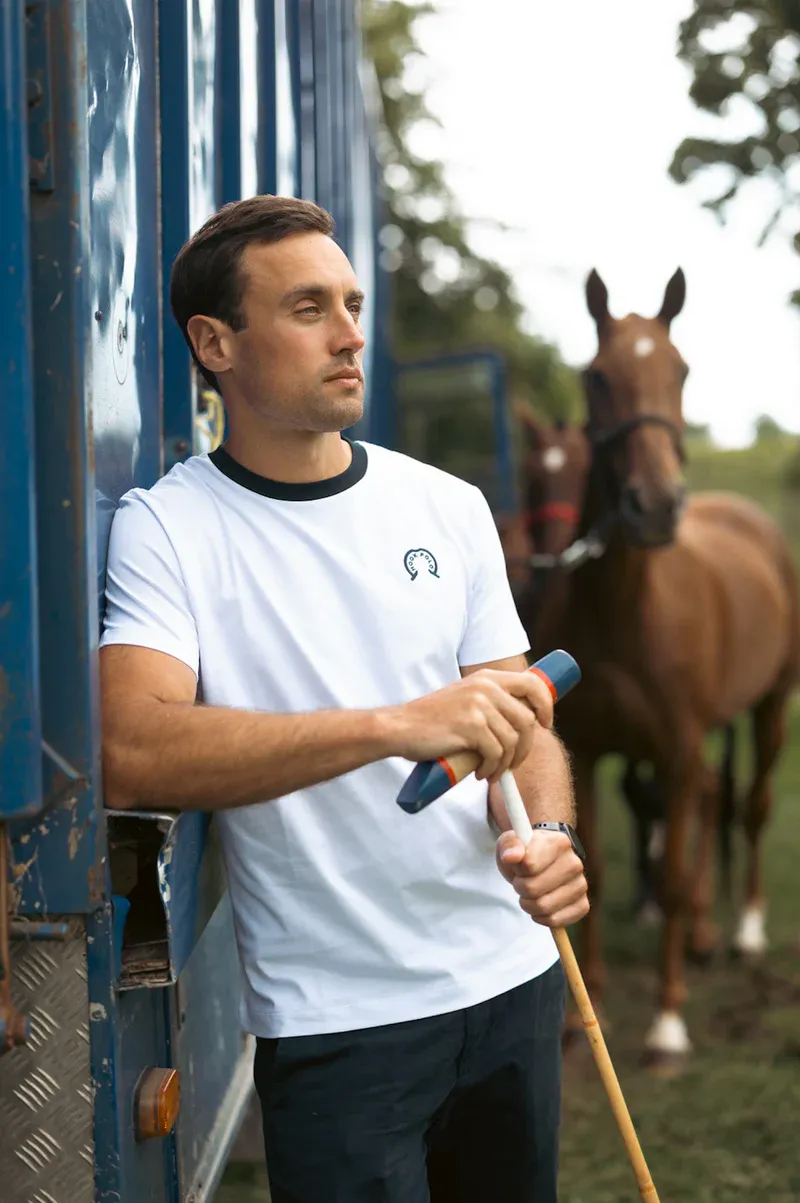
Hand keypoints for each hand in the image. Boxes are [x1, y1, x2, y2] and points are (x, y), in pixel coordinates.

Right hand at [382, 668, 553, 783]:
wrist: (400, 727)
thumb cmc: (432, 720)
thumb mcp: (465, 698)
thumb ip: (490, 701)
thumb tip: (524, 720)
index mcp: (487, 678)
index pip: (533, 685)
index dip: (546, 706)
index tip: (544, 725)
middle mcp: (485, 687)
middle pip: (527, 719)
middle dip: (526, 747)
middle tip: (514, 762)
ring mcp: (478, 705)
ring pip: (513, 740)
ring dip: (507, 763)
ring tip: (492, 771)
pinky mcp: (471, 726)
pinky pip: (497, 753)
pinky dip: (493, 768)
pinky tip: (481, 773)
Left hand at [496, 829, 588, 927]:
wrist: (540, 862)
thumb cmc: (525, 852)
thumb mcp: (511, 842)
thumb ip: (510, 846)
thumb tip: (511, 856)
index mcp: (559, 842)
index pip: (529, 865)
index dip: (517, 870)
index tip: (518, 865)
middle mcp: (574, 863)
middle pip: (534, 889)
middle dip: (520, 889)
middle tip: (521, 882)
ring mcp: (580, 885)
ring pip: (544, 907)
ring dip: (529, 905)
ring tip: (530, 894)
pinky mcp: (582, 905)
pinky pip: (557, 921)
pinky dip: (543, 918)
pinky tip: (540, 909)